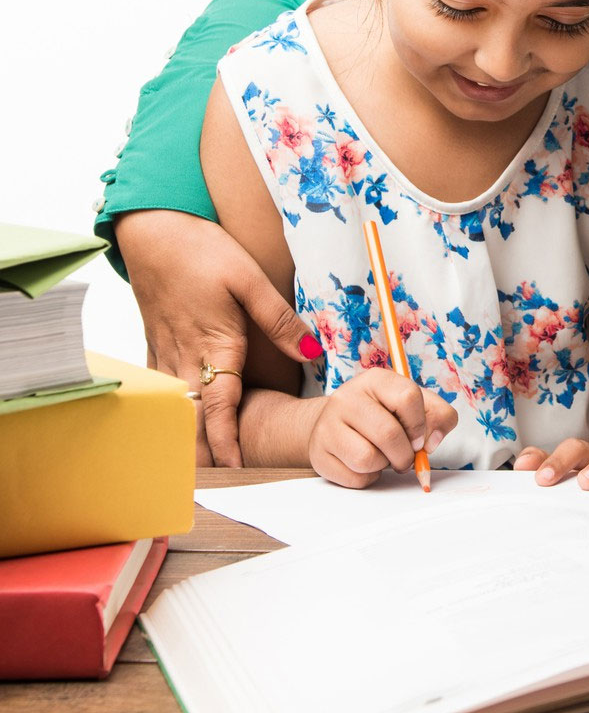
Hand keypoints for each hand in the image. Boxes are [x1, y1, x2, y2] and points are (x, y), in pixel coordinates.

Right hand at [116, 210, 319, 469]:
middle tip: (223, 481)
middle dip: (205, 453)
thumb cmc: (201, 251)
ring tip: (205, 464)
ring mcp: (165, 353)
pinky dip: (174, 410)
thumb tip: (313, 350)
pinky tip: (183, 421)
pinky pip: (164, 389)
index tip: (238, 470)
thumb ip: (280, 319)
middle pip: (194, 420)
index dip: (228, 443)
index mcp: (214, 346)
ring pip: (177, 408)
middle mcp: (185, 358)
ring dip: (190, 435)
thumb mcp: (249, 279)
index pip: (220, 409)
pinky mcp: (155, 344)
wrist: (151, 231)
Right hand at [306, 371, 456, 488]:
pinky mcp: (318, 454)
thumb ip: (438, 416)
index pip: (407, 398)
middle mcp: (347, 398)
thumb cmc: (382, 415)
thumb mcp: (414, 406)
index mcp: (375, 380)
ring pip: (368, 459)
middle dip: (405, 454)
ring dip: (384, 466)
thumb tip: (432, 441)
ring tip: (381, 456)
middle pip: (389, 434)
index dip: (420, 425)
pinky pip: (354, 477)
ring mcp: (328, 425)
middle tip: (405, 456)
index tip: (419, 438)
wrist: (334, 424)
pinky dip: (368, 478)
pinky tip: (364, 464)